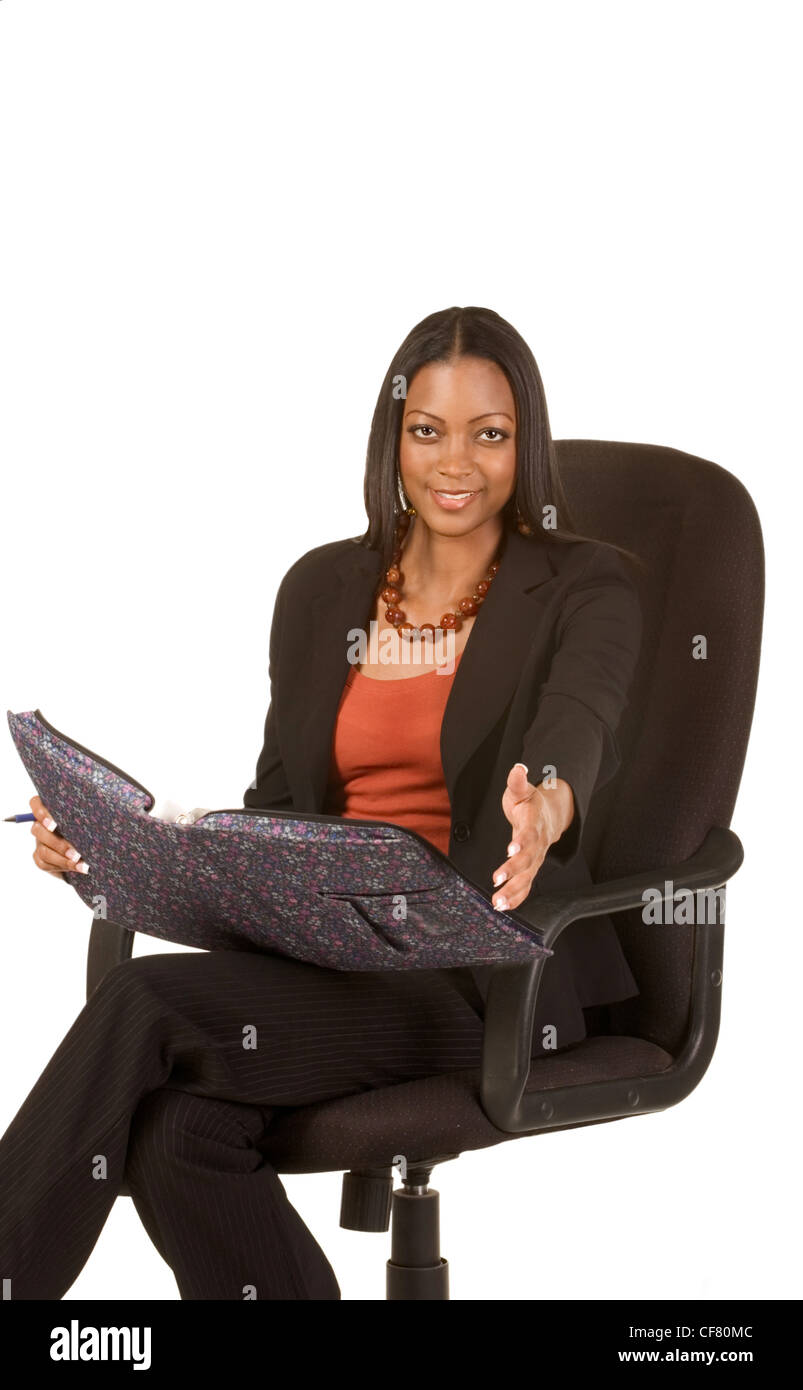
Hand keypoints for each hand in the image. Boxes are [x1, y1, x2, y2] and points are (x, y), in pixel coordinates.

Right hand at [29, 795, 88, 876]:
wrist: (93, 847)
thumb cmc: (93, 825)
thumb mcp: (90, 815)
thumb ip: (86, 811)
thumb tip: (93, 813)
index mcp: (50, 809)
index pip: (36, 804)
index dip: (41, 813)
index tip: (54, 825)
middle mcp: (42, 825)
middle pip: (38, 830)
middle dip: (57, 843)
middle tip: (75, 852)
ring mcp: (40, 842)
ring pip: (43, 850)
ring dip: (62, 858)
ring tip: (79, 861)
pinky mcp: (40, 858)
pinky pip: (44, 863)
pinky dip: (62, 866)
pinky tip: (78, 867)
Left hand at [491, 764, 573, 911]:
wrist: (549, 816)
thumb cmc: (530, 803)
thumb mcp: (522, 790)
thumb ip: (517, 782)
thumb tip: (518, 767)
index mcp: (534, 822)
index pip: (529, 833)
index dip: (522, 842)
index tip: (511, 850)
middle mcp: (537, 843)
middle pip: (529, 859)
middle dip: (514, 870)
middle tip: (497, 880)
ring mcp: (536, 858)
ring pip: (528, 877)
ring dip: (513, 891)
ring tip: (498, 902)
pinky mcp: (531, 869)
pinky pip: (526, 886)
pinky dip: (516, 898)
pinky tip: (503, 907)